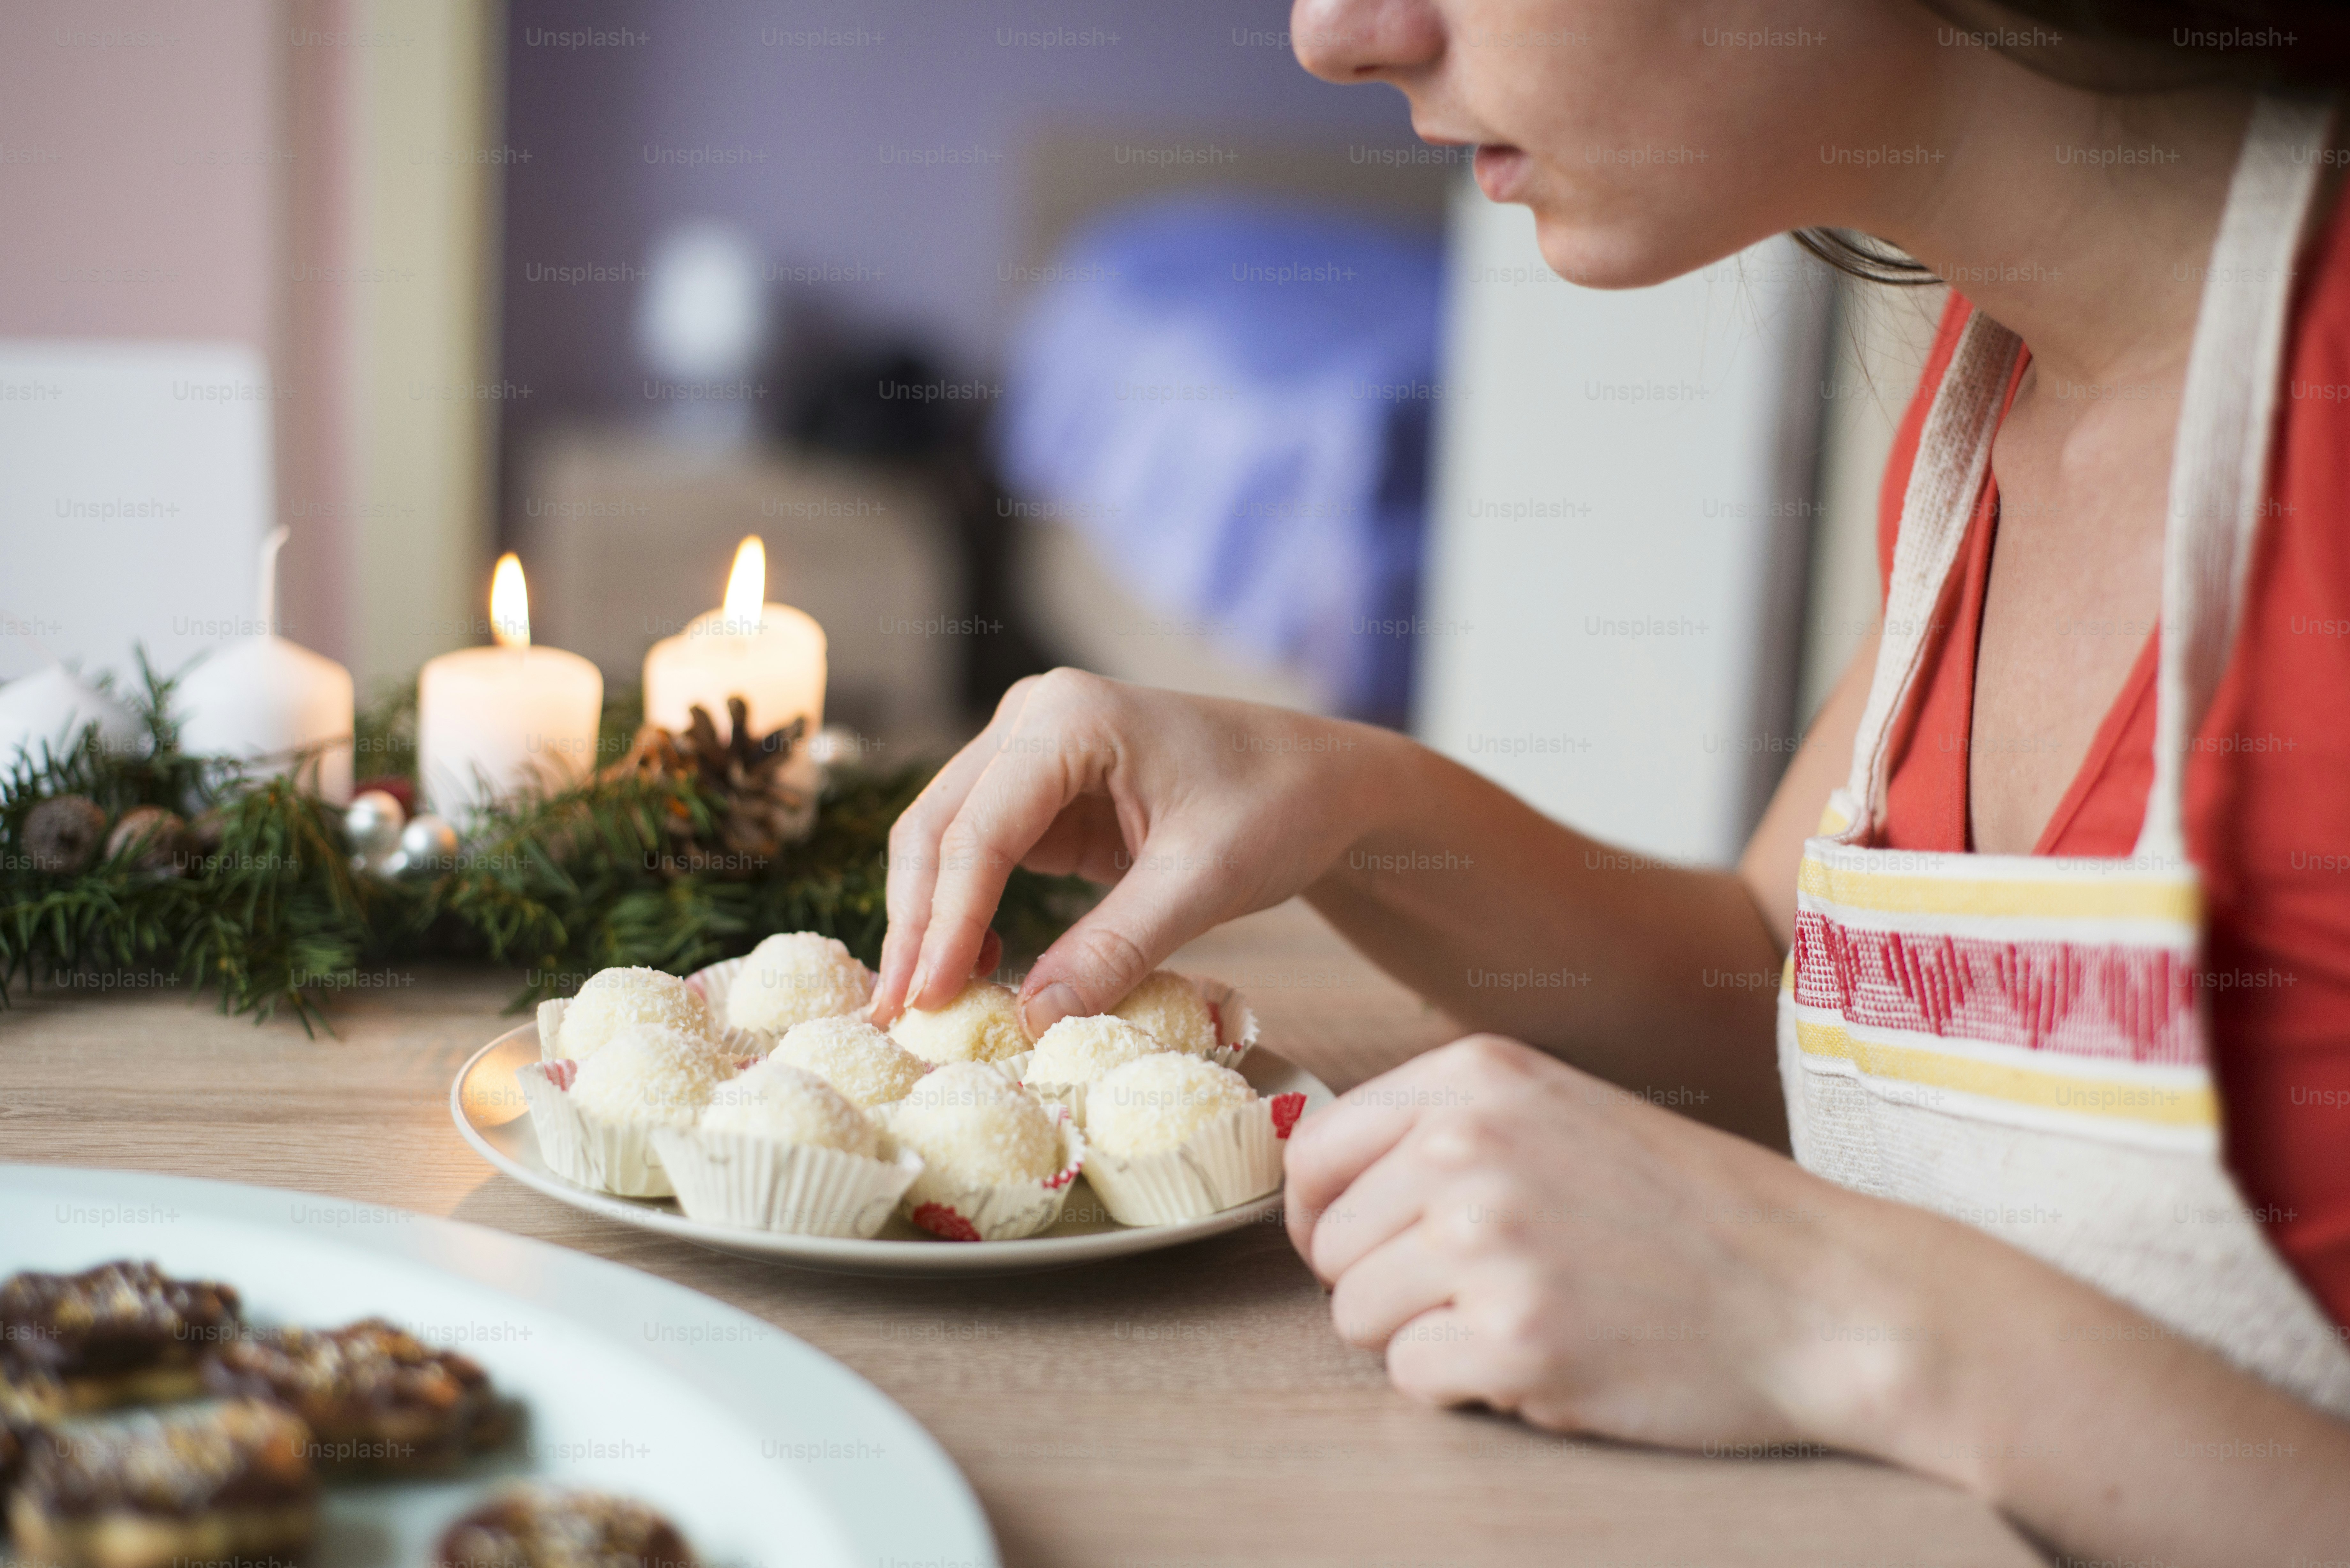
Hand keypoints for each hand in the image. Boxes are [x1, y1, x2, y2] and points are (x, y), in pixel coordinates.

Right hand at [872, 669, 1388, 1035]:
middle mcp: (1031, 722)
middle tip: (898, 1016)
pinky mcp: (1040, 798)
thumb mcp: (1204, 882)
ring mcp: (1029, 755)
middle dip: (917, 925)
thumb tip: (1032, 1022)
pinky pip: (981, 857)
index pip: (979, 829)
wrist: (1323, 782)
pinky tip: (977, 970)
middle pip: (939, 829)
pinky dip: (968, 914)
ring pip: (945, 843)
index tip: (928, 999)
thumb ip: (1115, 949)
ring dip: (931, 923)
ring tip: (921, 1007)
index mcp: (1068, 718)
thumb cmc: (1279, 807)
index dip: (947, 919)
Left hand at [1284, 1035, 1944, 1451]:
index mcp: (1474, 1078)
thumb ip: (1443, 1131)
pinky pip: (1413, 1377)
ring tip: (1522, 1318)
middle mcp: (1467, 1147)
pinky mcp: (1516, 1340)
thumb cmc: (1690, 1211)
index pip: (1313, 1151)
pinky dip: (1467, 1385)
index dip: (1323, 1214)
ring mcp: (1489, 1243)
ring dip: (1424, 1335)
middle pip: (1331, 1244)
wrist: (1819, 1291)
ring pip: (1357, 1316)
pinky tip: (1545, 1359)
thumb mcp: (1558, 1114)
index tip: (1361, 1244)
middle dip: (1384, 1283)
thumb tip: (1318, 1177)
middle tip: (1478, 1292)